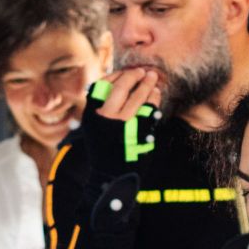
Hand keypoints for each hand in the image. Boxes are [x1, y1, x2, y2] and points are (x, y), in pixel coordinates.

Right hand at [75, 70, 162, 230]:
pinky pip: (149, 111)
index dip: (117, 75)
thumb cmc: (102, 150)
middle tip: (144, 72)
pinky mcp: (137, 133)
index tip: (128, 72)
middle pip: (121, 87)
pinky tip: (156, 95)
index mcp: (91, 114)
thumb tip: (110, 83)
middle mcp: (105, 117)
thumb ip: (98, 107)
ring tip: (153, 80)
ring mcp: (123, 125)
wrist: (109, 177)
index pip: (102, 84)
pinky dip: (154, 100)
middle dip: (135, 76)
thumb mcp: (92, 128)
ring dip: (147, 85)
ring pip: (138, 97)